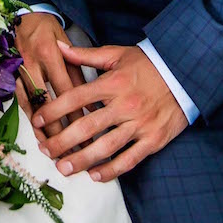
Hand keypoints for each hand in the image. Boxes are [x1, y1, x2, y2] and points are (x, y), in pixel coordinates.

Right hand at [14, 13, 84, 139]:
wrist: (19, 16)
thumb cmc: (46, 28)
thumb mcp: (65, 41)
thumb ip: (76, 69)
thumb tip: (90, 101)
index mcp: (48, 52)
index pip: (65, 90)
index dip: (76, 114)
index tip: (89, 133)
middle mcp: (31, 64)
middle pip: (46, 104)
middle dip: (59, 131)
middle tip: (73, 151)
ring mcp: (17, 71)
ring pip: (30, 107)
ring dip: (42, 131)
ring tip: (54, 151)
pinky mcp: (9, 77)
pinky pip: (20, 103)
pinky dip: (30, 120)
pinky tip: (38, 134)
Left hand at [32, 43, 187, 181]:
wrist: (184, 74)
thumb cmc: (147, 64)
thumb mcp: (117, 54)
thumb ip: (86, 55)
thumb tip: (60, 47)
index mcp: (112, 83)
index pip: (76, 98)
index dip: (54, 110)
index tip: (37, 120)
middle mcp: (124, 105)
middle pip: (87, 127)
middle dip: (62, 141)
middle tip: (45, 150)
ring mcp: (139, 125)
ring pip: (106, 147)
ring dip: (82, 160)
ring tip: (63, 167)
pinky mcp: (152, 140)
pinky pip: (129, 159)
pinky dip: (111, 170)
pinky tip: (95, 175)